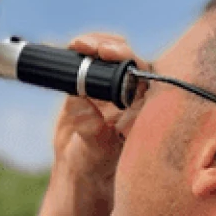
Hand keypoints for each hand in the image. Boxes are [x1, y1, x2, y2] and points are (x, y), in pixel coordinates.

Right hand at [51, 33, 148, 190]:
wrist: (80, 172)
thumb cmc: (96, 167)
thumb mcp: (95, 152)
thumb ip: (92, 131)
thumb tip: (81, 101)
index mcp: (143, 108)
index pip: (143, 74)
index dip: (128, 59)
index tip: (110, 54)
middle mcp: (132, 94)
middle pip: (128, 57)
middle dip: (110, 46)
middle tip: (90, 46)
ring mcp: (110, 88)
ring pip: (110, 54)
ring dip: (95, 43)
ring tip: (78, 45)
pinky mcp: (90, 84)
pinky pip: (90, 60)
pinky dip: (81, 50)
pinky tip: (72, 48)